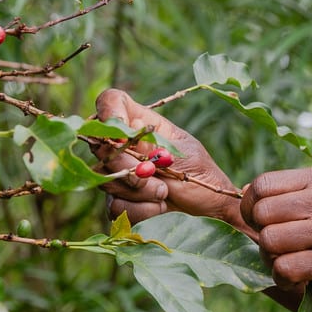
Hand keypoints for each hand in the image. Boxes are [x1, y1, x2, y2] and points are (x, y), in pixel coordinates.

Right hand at [91, 89, 244, 225]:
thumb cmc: (200, 173)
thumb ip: (152, 146)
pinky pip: (114, 206)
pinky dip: (139, 210)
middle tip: (155, 175)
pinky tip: (158, 207)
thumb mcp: (182, 156)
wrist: (209, 206)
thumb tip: (130, 128)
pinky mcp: (119, 199)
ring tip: (164, 192)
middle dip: (128, 167)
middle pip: (102, 147)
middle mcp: (125, 145)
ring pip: (106, 180)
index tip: (121, 138)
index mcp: (142, 123)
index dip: (109, 113)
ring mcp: (118, 172)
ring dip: (139, 191)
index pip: (111, 102)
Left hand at [240, 167, 311, 310]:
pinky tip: (296, 278)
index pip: (263, 184)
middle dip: (258, 231)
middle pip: (260, 212)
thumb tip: (256, 193)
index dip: (252, 203)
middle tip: (273, 244)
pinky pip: (284, 268)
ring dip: (270, 256)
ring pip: (268, 240)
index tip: (259, 218)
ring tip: (286, 261)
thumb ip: (306, 189)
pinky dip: (283, 277)